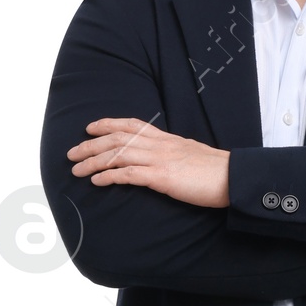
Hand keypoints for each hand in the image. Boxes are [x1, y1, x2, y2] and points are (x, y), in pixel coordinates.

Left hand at [68, 116, 230, 207]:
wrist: (234, 178)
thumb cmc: (217, 172)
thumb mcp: (191, 156)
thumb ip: (174, 155)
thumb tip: (163, 162)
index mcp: (167, 139)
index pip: (132, 124)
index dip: (108, 124)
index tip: (90, 127)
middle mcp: (160, 145)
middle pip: (117, 138)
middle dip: (90, 145)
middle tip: (71, 153)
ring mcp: (160, 159)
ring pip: (118, 154)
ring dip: (93, 161)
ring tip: (76, 170)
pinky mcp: (162, 177)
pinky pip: (128, 174)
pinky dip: (109, 176)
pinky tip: (96, 181)